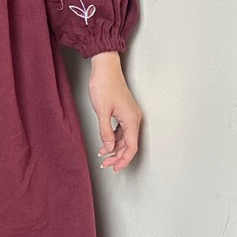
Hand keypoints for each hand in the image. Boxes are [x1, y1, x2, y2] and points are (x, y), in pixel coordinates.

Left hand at [88, 50, 141, 171]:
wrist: (105, 68)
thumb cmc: (104, 85)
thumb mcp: (102, 111)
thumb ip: (105, 131)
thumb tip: (109, 147)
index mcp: (131, 119)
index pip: (131, 147)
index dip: (123, 160)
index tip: (115, 168)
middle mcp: (134, 118)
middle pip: (129, 144)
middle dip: (118, 156)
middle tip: (106, 164)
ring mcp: (129, 114)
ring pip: (125, 138)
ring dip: (115, 148)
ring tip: (104, 156)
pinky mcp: (124, 111)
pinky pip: (121, 130)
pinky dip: (114, 138)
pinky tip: (105, 143)